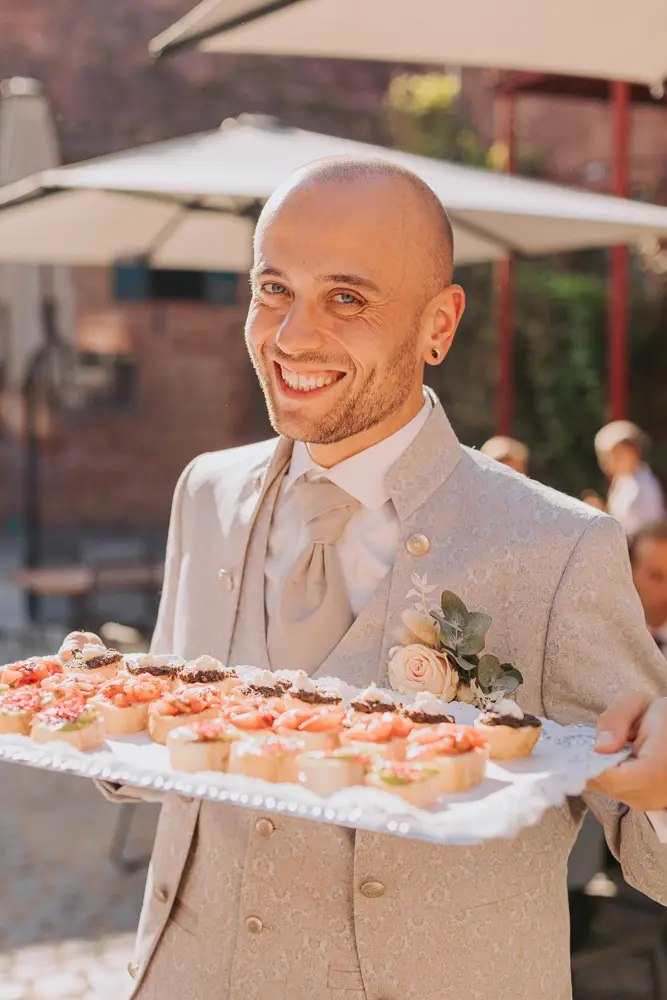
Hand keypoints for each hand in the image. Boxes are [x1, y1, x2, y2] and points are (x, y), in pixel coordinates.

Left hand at [588, 692, 666, 810]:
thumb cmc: (661, 717)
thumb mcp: (638, 703)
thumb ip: (617, 718)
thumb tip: (600, 746)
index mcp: (654, 770)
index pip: (609, 778)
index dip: (587, 764)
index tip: (573, 747)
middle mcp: (653, 794)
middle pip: (605, 785)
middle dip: (590, 764)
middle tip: (585, 743)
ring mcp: (650, 802)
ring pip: (608, 790)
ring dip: (598, 770)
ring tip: (603, 748)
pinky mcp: (646, 802)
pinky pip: (617, 791)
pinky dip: (608, 775)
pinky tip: (611, 758)